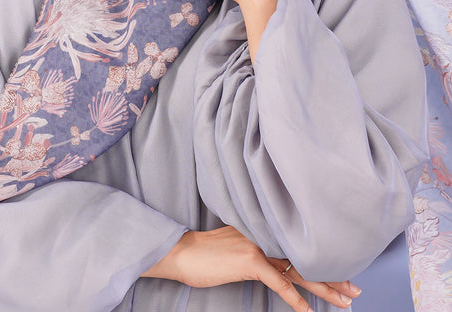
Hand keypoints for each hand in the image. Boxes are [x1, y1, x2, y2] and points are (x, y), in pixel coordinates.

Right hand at [141, 226, 360, 310]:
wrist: (183, 252)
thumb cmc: (205, 254)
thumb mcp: (235, 247)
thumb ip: (257, 250)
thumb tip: (273, 261)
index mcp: (265, 233)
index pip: (300, 250)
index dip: (323, 263)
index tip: (344, 274)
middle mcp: (267, 237)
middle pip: (306, 259)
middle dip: (333, 277)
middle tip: (355, 292)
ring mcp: (259, 247)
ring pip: (299, 271)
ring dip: (324, 289)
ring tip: (343, 302)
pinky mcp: (250, 261)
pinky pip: (279, 282)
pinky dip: (294, 298)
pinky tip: (306, 311)